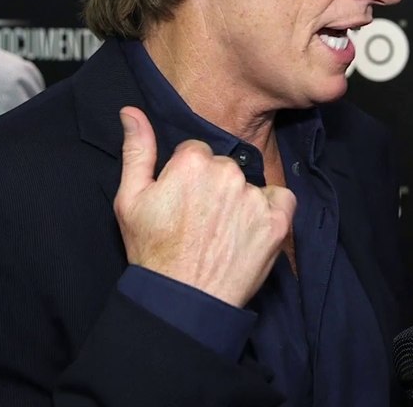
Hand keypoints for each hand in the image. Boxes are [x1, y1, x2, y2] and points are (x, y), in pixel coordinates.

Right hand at [113, 106, 295, 306]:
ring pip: (250, 185)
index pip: (197, 153)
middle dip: (214, 188)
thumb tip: (131, 112)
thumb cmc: (153, 252)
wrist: (183, 300)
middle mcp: (228, 173)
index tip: (182, 203)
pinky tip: (249, 232)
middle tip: (200, 222)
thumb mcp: (130, 199)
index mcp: (193, 162)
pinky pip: (281, 200)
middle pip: (224, 167)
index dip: (187, 178)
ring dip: (240, 202)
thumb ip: (137, 150)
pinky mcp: (277, 222)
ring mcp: (255, 198)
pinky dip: (271, 212)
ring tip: (220, 233)